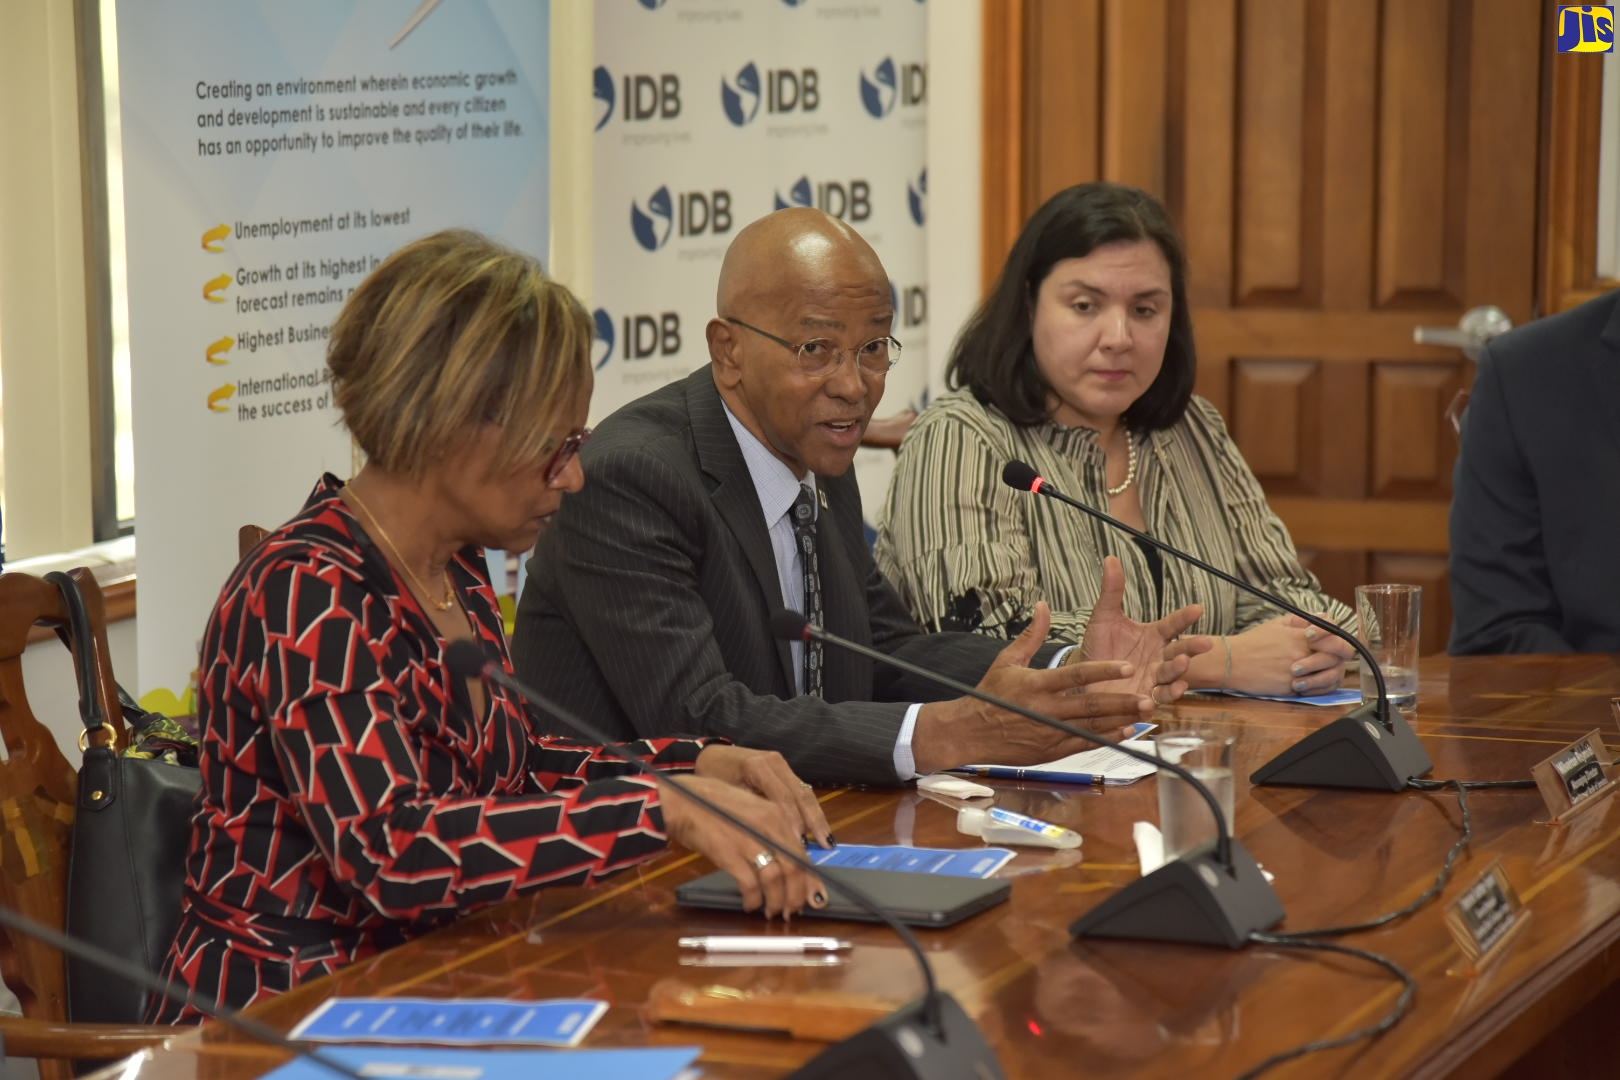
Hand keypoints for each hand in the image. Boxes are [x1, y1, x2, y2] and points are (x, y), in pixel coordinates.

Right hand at [659, 775, 826, 918]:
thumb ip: (770, 830)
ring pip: (776, 879)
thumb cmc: (713, 805)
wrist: (683, 802)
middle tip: (792, 910)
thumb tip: (785, 860)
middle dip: (797, 895)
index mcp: (775, 814)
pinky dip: (754, 899)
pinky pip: (751, 885)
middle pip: (794, 867)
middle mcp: (767, 826)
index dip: (810, 879)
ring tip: (772, 911)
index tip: (813, 896)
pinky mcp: (729, 854)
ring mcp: (749, 840)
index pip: (802, 851)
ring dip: (777, 901)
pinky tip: (751, 904)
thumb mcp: (750, 809)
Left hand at [694, 745, 832, 846]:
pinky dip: (810, 811)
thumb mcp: (725, 793)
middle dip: (813, 820)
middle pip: (800, 793)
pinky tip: (818, 829)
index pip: (782, 795)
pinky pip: (801, 792)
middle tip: (824, 844)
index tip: (799, 842)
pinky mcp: (785, 771)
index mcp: (758, 766)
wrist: (710, 755)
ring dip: (816, 817)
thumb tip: (766, 837)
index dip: (792, 820)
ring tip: (827, 840)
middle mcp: (775, 762)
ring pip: (805, 792)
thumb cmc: (713, 776)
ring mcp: (782, 765)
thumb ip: (747, 810)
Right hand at [912, 602, 1154, 773]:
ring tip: (1144, 713)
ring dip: (1120, 720)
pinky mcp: (1051, 750)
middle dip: (1121, 702)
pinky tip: (1125, 731)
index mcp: (1036, 684)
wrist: (969, 732)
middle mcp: (1046, 709)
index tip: (1127, 666)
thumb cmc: (989, 694)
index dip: (1103, 670)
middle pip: (1090, 705)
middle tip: (1147, 697)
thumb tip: (1043, 605)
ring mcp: (1050, 732)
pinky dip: (1105, 738)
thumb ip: (1031, 635)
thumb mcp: (1006, 660)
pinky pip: (1084, 744)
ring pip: (1091, 727)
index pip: (1076, 675)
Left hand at [1077, 555, 1208, 702]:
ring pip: (1172, 674)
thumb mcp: (1103, 617)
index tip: (1198, 608)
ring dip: (1179, 670)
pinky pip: (1161, 697)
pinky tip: (1175, 688)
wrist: (1084, 678)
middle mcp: (1158, 657)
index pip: (1173, 624)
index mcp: (1153, 635)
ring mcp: (1154, 678)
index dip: (1184, 617)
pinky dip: (1168, 694)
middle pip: (1180, 651)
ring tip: (1182, 664)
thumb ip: (1112, 591)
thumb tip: (1110, 558)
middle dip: (1192, 647)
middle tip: (1205, 642)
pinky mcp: (1145, 697)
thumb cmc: (1098, 645)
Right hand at [1217, 614, 1353, 695]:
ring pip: (1330, 676)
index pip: (1337, 638)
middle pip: (1337, 658)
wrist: (1230, 662)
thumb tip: (1323, 618)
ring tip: (1319, 672)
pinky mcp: (1291, 688)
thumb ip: (1303, 620)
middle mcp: (1302, 653)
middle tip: (1332, 660)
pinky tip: (1310, 683)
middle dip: (1338, 659)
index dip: (1341, 642)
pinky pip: (1316, 691)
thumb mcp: (1277, 623)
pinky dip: (1318, 688)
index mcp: (1300, 636)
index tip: (1335, 644)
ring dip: (1328, 674)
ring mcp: (1298, 672)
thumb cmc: (1253, 643)